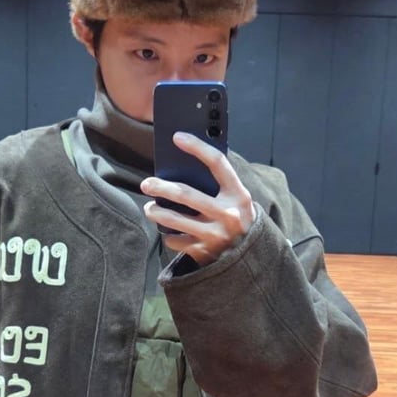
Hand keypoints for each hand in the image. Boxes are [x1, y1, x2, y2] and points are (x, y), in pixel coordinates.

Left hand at [140, 133, 255, 265]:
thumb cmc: (237, 220)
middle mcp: (228, 214)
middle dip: (160, 187)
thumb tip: (181, 168)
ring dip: (155, 212)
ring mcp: (214, 235)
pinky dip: (168, 235)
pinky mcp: (203, 252)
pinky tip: (170, 232)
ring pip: (173, 218)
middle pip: (185, 194)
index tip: (177, 137)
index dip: (197, 147)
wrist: (249, 258)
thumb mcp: (237, 201)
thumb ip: (218, 186)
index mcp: (239, 195)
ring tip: (149, 208)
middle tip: (146, 183)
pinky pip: (174, 240)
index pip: (218, 163)